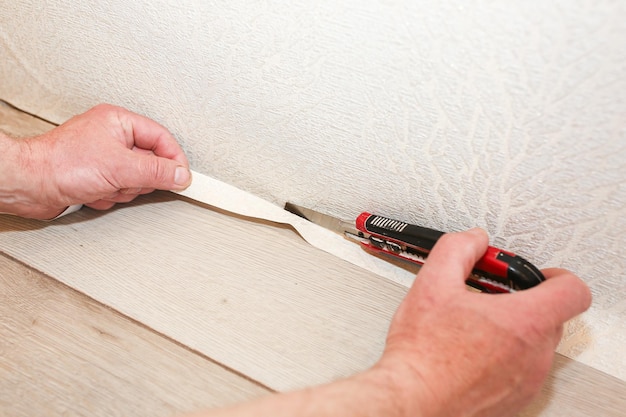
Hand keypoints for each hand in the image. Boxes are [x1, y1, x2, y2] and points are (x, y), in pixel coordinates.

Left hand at [3, 104, 190, 218]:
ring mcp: (105, 158)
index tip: (182, 177)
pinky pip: (120, 190)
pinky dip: (109, 196)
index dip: (174, 159)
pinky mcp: (97, 176)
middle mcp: (113, 137)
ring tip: (104, 185)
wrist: (29, 185)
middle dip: (138, 178)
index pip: (161, 138)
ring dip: (122, 189)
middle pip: (151, 162)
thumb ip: (155, 171)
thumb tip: (180, 174)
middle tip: (126, 179)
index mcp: (119, 122)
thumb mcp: (119, 167)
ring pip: (136, 180)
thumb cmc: (61, 164)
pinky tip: (94, 192)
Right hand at [375, 228, 591, 416]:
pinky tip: (471, 353)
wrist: (414, 399)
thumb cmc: (423, 354)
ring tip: (474, 327)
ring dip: (512, 332)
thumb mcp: (432, 284)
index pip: (572, 291)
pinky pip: (522, 370)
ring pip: (534, 345)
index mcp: (524, 322)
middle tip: (488, 299)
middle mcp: (535, 354)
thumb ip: (457, 249)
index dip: (557, 276)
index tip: (536, 276)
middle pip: (550, 316)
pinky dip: (504, 358)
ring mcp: (527, 381)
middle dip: (522, 302)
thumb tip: (472, 239)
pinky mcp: (515, 400)